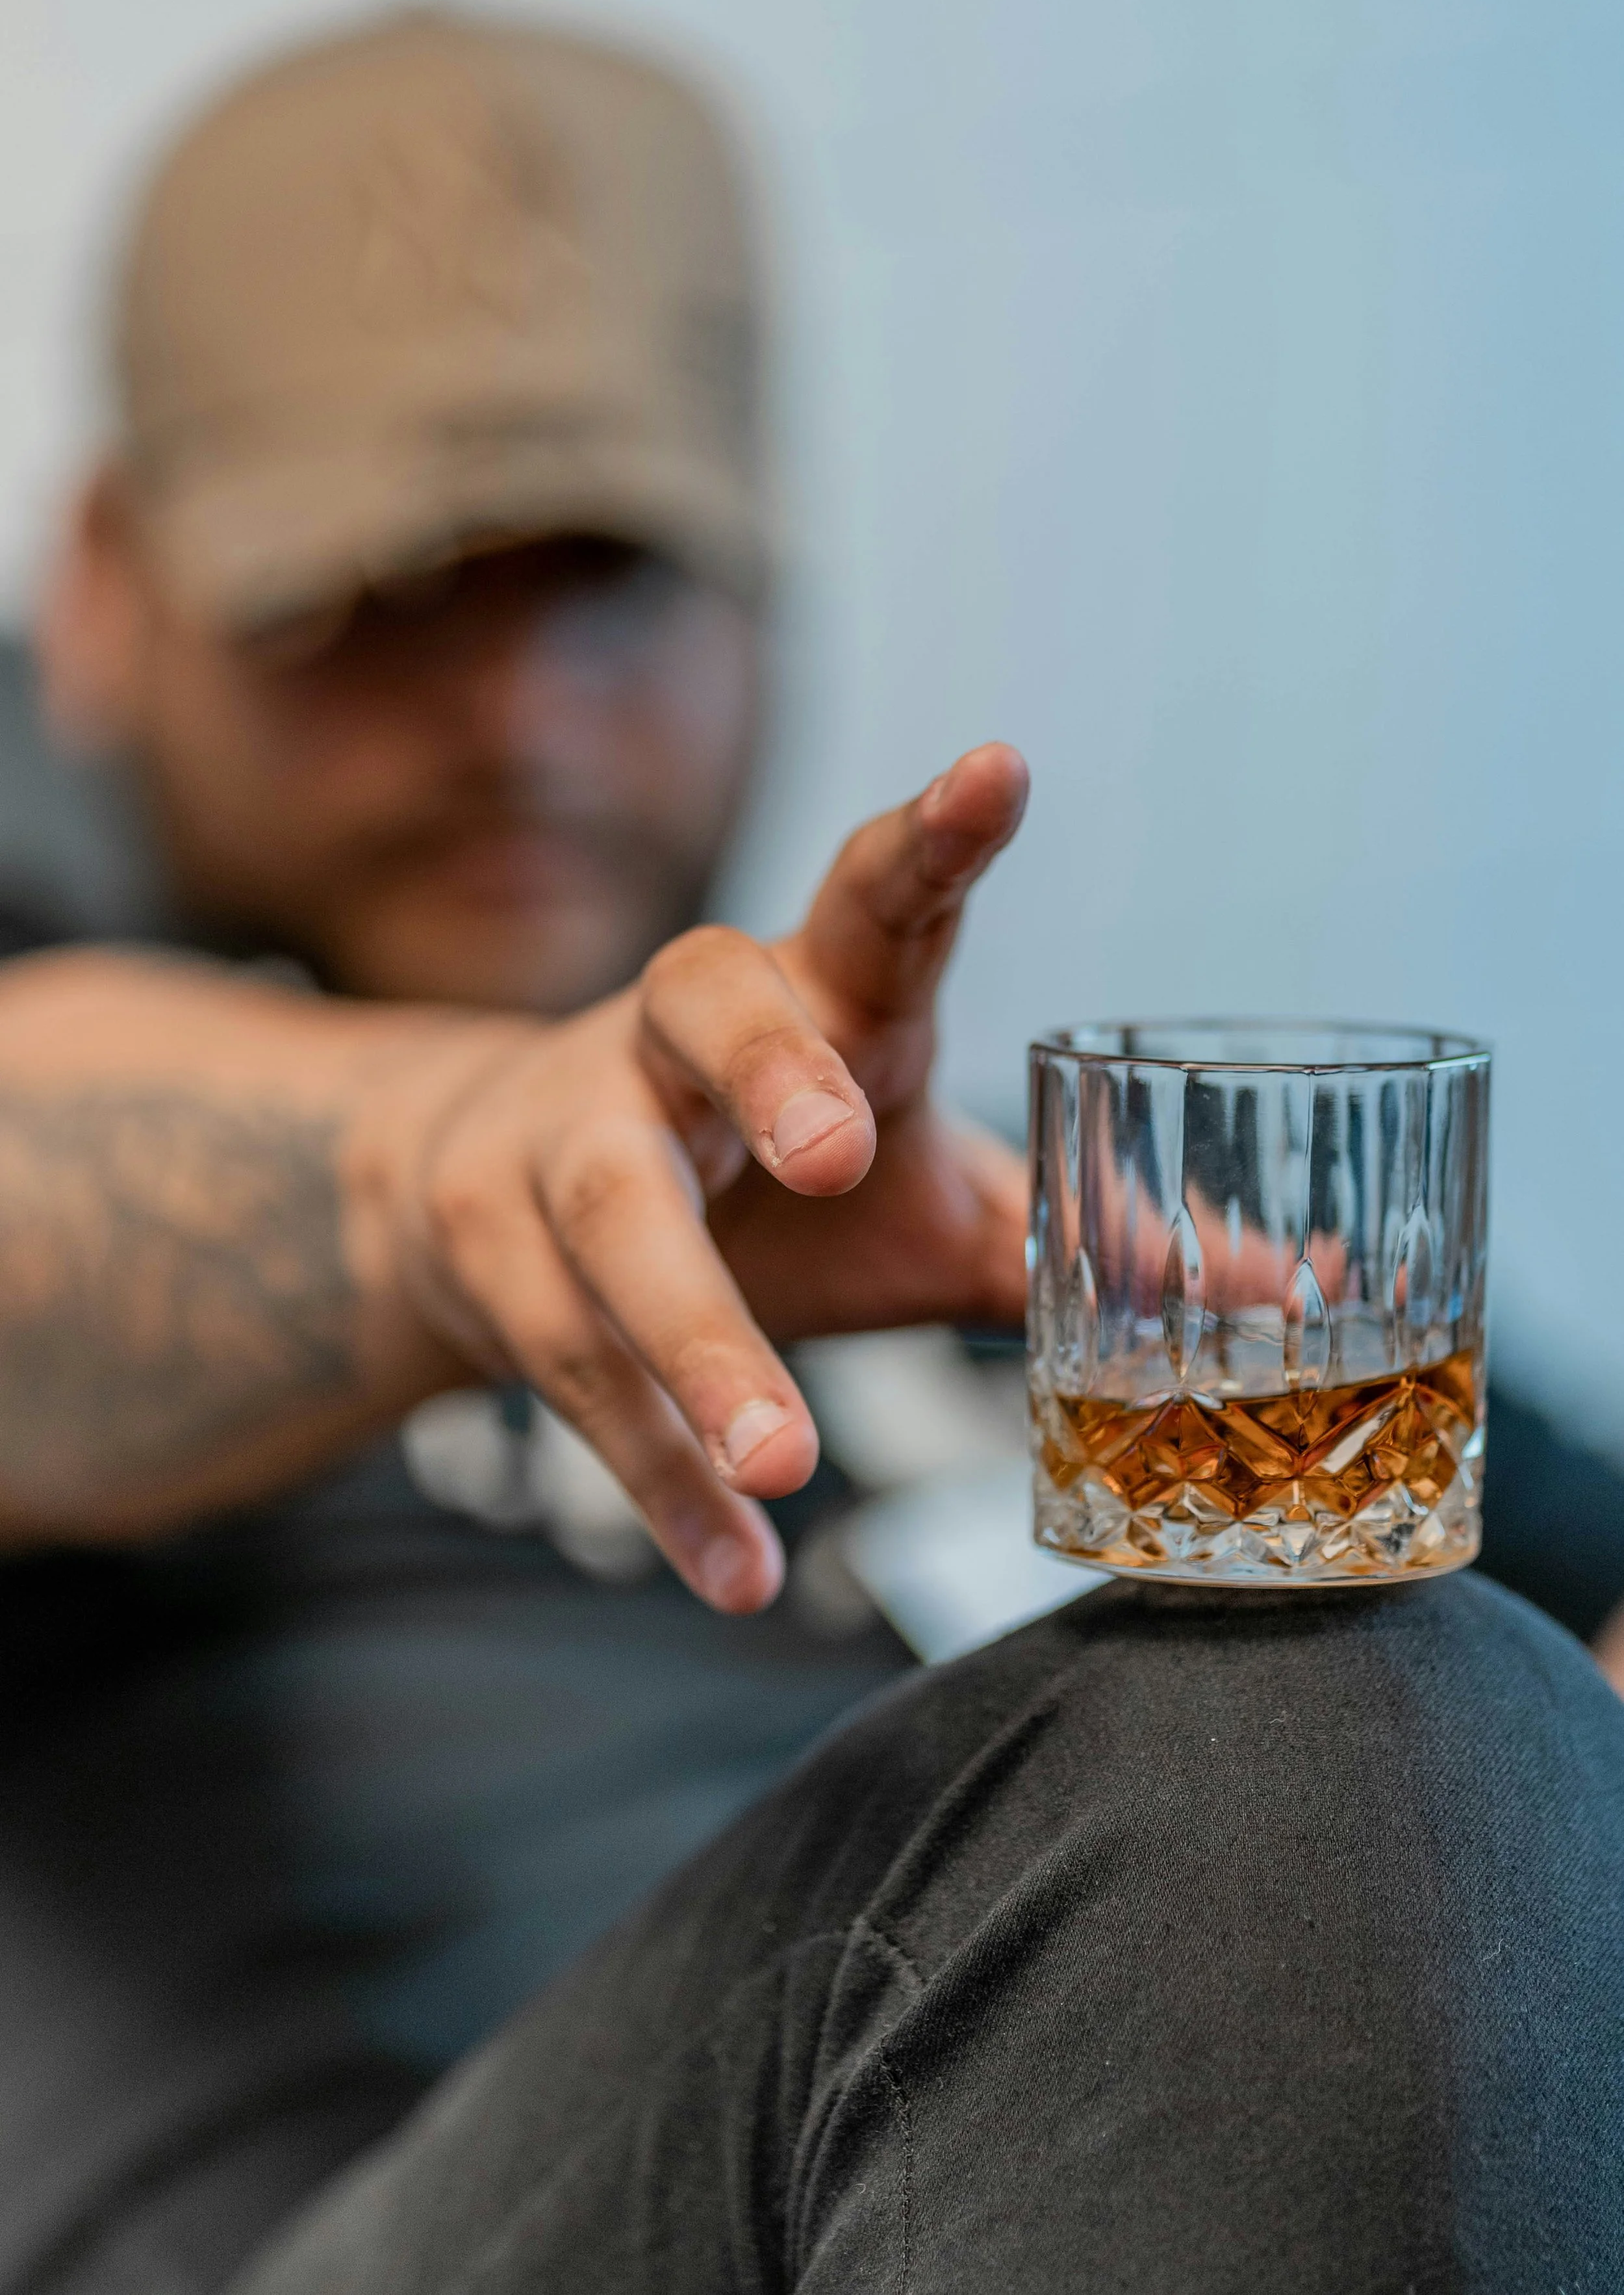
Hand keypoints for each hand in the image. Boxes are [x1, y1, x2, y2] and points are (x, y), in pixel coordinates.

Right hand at [350, 745, 1028, 1611]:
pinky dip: (658, 1480)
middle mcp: (678, 1037)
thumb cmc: (770, 1179)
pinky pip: (572, 1371)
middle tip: (839, 1151)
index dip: (934, 838)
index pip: (874, 898)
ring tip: (782, 1465)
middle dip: (770, 1070)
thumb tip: (1300, 1294)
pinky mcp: (493, 1250)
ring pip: (615, 1220)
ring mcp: (568, 1134)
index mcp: (816, 994)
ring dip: (696, 1344)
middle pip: (704, 1012)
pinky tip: (738, 1573)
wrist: (500, 1190)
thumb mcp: (930, 1188)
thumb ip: (1086, 1235)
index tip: (1001, 771)